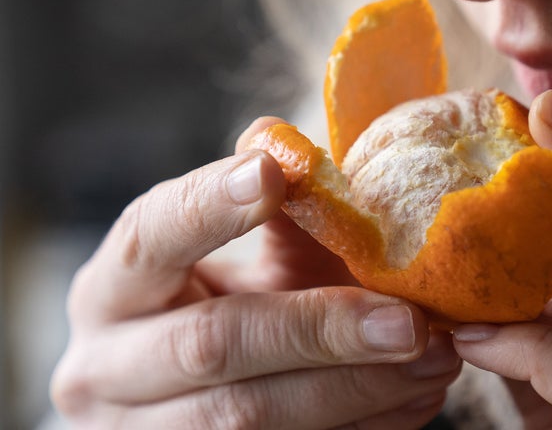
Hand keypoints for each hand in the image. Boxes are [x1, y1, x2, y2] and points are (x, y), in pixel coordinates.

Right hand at [51, 117, 460, 428]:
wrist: (193, 391)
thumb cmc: (234, 302)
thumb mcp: (251, 256)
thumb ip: (288, 213)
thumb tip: (327, 159)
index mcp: (114, 286)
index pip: (150, 236)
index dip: (209, 206)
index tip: (273, 172)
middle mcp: (105, 366)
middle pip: (213, 344)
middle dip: (321, 330)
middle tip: (409, 320)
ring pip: (249, 416)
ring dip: (357, 388)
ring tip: (434, 359)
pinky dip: (364, 426)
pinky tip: (417, 396)